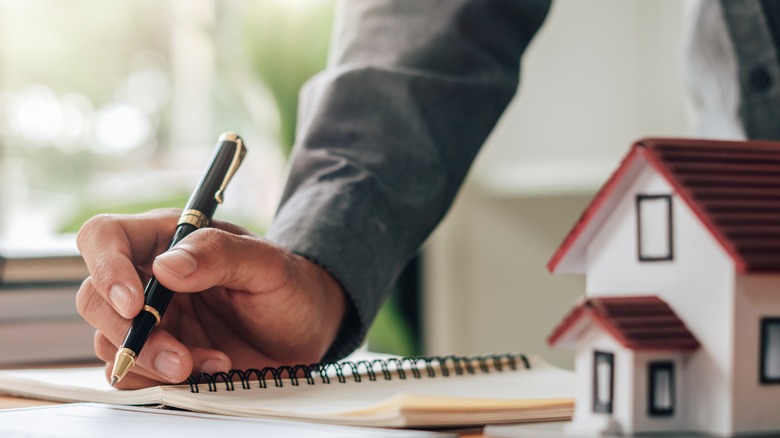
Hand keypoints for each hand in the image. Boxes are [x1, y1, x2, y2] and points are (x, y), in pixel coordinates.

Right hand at [76, 209, 345, 388]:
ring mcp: (152, 320)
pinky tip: (210, 372)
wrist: (306, 332)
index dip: (106, 267)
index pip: (105, 237)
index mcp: (168, 239)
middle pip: (94, 298)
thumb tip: (167, 266)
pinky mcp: (158, 357)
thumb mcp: (268, 264)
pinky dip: (162, 382)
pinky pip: (131, 374)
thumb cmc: (289, 287)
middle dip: (132, 334)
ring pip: (109, 343)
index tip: (135, 304)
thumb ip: (220, 255)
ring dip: (154, 362)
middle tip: (180, 358)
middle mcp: (150, 279)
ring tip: (215, 362)